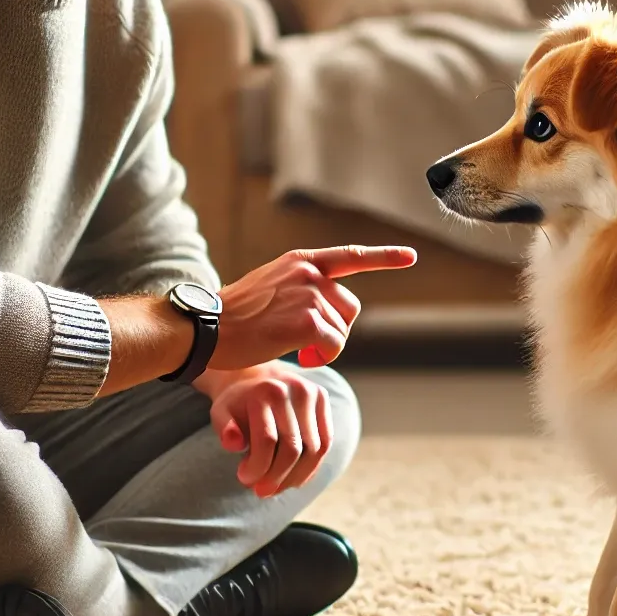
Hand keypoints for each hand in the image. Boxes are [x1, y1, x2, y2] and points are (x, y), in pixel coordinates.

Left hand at [204, 363, 332, 497]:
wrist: (256, 377)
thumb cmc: (237, 403)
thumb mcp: (221, 412)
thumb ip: (223, 428)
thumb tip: (233, 444)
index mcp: (266, 391)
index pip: (267, 440)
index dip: (257, 467)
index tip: (244, 480)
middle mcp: (293, 390)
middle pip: (293, 448)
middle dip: (277, 477)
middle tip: (262, 491)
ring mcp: (312, 392)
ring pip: (314, 449)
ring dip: (296, 477)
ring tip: (278, 487)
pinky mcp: (323, 399)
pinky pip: (325, 442)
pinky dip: (311, 467)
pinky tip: (294, 479)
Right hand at [211, 245, 415, 370]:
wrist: (206, 329)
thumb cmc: (233, 318)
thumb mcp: (270, 287)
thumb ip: (301, 288)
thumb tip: (328, 309)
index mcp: (300, 262)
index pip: (350, 256)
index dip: (384, 257)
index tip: (410, 256)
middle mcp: (308, 272)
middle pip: (349, 306)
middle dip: (337, 330)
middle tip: (309, 347)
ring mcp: (309, 294)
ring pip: (342, 329)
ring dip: (326, 348)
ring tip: (298, 352)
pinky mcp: (307, 320)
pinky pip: (334, 345)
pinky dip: (323, 357)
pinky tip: (300, 358)